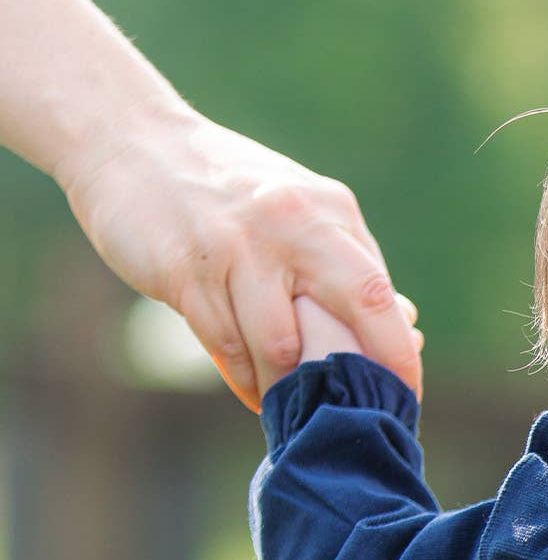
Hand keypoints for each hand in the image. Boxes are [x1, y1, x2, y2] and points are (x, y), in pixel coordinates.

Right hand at [60, 107, 422, 409]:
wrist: (130, 141)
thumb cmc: (227, 191)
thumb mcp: (297, 208)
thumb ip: (345, 262)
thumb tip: (406, 324)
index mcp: (328, 211)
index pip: (379, 292)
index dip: (399, 353)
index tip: (406, 398)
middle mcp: (291, 223)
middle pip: (354, 307)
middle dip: (365, 373)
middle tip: (366, 418)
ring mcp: (238, 246)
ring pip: (282, 347)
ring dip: (287, 388)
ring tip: (289, 406)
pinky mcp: (187, 270)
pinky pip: (228, 347)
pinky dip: (245, 379)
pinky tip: (252, 392)